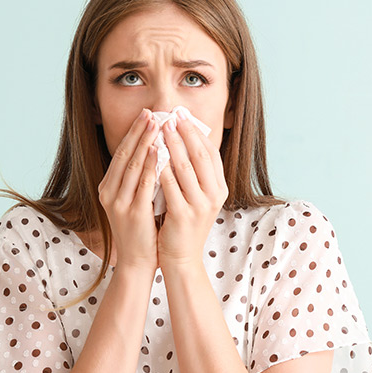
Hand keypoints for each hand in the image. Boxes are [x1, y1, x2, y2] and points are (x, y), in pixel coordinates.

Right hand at [97, 109, 161, 270]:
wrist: (136, 261)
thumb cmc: (140, 230)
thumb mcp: (134, 200)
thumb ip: (138, 179)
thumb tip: (153, 150)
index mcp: (108, 187)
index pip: (121, 154)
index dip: (133, 133)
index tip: (145, 115)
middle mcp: (109, 192)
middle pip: (124, 154)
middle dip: (138, 131)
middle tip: (151, 112)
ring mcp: (119, 202)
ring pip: (132, 165)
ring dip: (145, 142)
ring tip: (156, 123)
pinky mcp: (132, 212)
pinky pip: (142, 183)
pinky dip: (150, 164)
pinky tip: (159, 150)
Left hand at [156, 112, 228, 267]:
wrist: (181, 258)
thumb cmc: (184, 223)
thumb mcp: (197, 197)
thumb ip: (194, 173)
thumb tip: (183, 140)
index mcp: (219, 188)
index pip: (211, 153)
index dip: (197, 132)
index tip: (183, 115)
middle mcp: (214, 195)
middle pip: (201, 155)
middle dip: (185, 132)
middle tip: (172, 114)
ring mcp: (200, 206)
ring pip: (186, 168)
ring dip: (173, 144)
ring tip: (161, 127)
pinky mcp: (183, 215)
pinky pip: (171, 186)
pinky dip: (161, 168)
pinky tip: (152, 154)